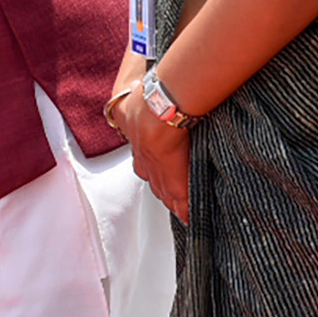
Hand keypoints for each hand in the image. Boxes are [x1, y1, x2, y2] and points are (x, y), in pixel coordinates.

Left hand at [117, 88, 190, 223]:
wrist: (158, 114)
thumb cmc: (148, 104)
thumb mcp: (128, 106)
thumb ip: (128, 107)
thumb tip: (125, 97)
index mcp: (137, 145)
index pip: (144, 165)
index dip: (151, 172)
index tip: (156, 177)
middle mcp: (146, 163)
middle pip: (154, 183)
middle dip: (161, 191)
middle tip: (170, 200)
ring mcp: (160, 175)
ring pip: (167, 194)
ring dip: (173, 203)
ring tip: (181, 211)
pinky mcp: (176, 183)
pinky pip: (182, 203)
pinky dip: (187, 212)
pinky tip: (192, 219)